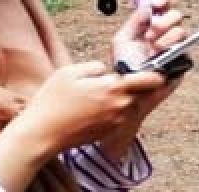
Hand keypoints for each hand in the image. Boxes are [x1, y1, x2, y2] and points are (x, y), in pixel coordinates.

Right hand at [7, 61, 167, 159]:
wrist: (41, 133)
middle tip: (119, 77)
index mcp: (114, 89)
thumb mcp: (71, 71)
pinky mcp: (107, 131)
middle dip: (136, 83)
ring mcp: (115, 122)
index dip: (156, 71)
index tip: (156, 65)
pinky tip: (94, 105)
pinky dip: (113, 109)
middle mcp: (120, 107)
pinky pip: (119, 116)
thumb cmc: (53, 101)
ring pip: (130, 104)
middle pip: (141, 92)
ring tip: (101, 92)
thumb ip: (95, 66)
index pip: (151, 79)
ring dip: (123, 97)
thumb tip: (105, 70)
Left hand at [111, 0, 186, 70]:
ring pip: (181, 32)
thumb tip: (147, 5)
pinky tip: (160, 57)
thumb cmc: (125, 66)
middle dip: (164, 22)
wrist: (129, 87)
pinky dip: (172, 51)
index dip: (162, 2)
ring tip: (153, 49)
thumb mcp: (123, 39)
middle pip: (176, 15)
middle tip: (150, 33)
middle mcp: (166, 34)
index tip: (156, 4)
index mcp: (152, 26)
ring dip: (165, 39)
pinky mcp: (182, 62)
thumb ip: (135, 20)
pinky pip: (185, 50)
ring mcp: (175, 47)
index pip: (164, 6)